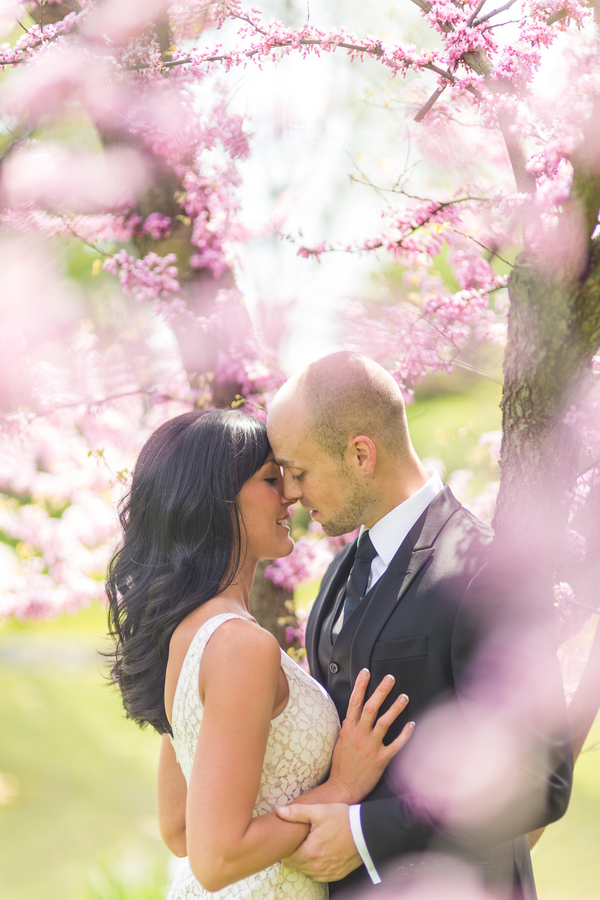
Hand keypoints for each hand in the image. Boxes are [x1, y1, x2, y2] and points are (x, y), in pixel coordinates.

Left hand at [277, 803, 360, 880]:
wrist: (365, 830)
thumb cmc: (342, 818)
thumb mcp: (319, 811)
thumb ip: (297, 812)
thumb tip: (279, 812)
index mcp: (310, 852)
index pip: (288, 859)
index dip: (287, 850)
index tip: (290, 842)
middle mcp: (318, 866)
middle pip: (297, 866)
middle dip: (297, 856)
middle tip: (301, 842)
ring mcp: (328, 872)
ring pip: (308, 872)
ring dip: (307, 863)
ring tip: (311, 847)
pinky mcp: (337, 874)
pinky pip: (321, 876)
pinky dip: (318, 868)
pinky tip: (321, 855)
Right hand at [327, 669, 414, 803]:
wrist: (343, 787)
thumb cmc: (341, 764)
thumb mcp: (340, 741)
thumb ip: (348, 726)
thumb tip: (353, 712)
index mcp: (348, 729)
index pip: (355, 702)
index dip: (360, 686)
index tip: (366, 672)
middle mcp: (360, 735)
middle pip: (371, 708)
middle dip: (381, 691)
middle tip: (390, 678)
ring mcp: (371, 747)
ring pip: (384, 723)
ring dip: (395, 708)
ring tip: (404, 696)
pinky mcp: (381, 759)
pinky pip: (395, 745)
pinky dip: (404, 734)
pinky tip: (412, 724)